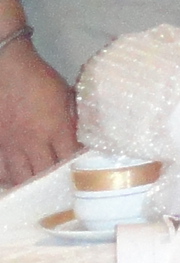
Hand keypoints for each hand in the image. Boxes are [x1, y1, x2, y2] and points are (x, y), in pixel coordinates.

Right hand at [0, 36, 76, 186]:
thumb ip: (75, 118)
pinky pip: (1, 171)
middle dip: (56, 185)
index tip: (87, 177)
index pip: (70, 159)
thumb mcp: (66, 96)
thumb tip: (88, 135)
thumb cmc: (39, 79)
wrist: (6, 68)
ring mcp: (9, 145)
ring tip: (42, 195)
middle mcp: (32, 142)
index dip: (79, 170)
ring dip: (32, 186)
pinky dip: (10, 179)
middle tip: (65, 191)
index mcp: (55, 128)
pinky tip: (18, 182)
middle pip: (44, 175)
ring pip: (21, 178)